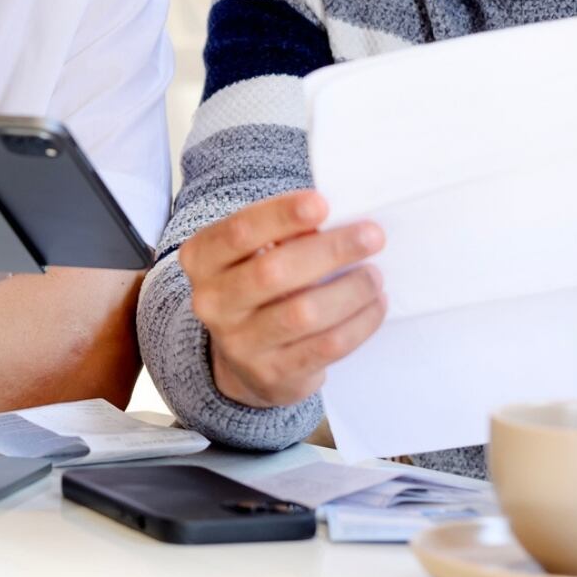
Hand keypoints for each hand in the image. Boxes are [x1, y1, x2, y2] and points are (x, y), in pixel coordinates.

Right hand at [179, 189, 386, 409]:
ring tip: (374, 275)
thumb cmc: (258, 290)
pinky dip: (359, 323)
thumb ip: (283, 238)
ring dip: (350, 290)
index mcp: (201, 259)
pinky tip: (374, 304)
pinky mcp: (272, 374)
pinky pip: (325, 346)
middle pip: (273, 271)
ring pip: (303, 313)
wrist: (244, 360)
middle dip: (329, 250)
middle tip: (371, 235)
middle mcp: (212, 301)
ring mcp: (239, 343)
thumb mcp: (253, 256)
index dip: (281, 215)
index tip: (322, 203)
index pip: (239, 231)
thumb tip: (334, 224)